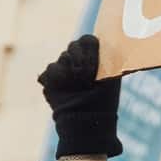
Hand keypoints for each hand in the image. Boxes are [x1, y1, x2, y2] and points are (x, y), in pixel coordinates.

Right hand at [38, 35, 120, 157]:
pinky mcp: (51, 80)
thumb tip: (100, 42)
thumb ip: (107, 57)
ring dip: (69, 68)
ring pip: (62, 57)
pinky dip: (57, 76)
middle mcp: (79, 63)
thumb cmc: (103, 101)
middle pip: (74, 46)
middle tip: (85, 75)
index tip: (94, 61)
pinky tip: (64, 85)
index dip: (89, 47)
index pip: (88, 41)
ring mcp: (64, 71)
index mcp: (95, 60)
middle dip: (80, 58)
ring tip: (77, 83)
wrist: (87, 120)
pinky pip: (50, 69)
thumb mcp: (110, 77)